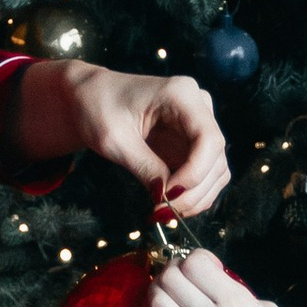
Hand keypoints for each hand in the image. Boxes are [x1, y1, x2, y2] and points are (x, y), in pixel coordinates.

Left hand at [10, 58, 229, 218]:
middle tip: (162, 212)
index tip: (169, 195)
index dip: (196, 173)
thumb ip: (143, 167)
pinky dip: (192, 194)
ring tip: (164, 211)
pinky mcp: (193, 143)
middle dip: (194, 192)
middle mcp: (199, 107)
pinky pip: (204, 174)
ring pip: (216, 170)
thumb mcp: (114, 139)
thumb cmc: (98, 108)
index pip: (209, 139)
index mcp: (181, 94)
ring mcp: (198, 125)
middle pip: (216, 158)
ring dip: (196, 197)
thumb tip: (166, 198)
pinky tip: (169, 203)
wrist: (91, 98)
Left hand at [141, 248, 306, 306]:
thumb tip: (221, 290)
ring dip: (159, 294)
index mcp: (235, 301)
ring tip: (169, 297)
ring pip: (157, 305)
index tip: (205, 267)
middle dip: (172, 271)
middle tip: (181, 278)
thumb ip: (242, 296)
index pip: (194, 264)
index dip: (195, 258)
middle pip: (169, 279)